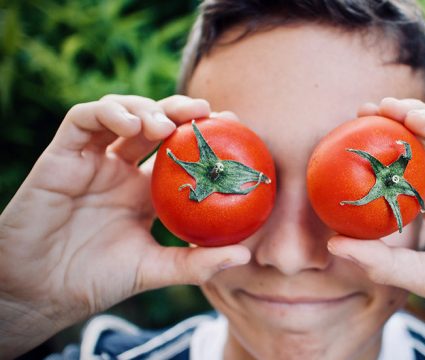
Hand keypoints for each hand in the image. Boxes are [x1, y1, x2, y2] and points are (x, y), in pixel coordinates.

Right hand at [0, 95, 249, 357]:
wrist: (40, 292)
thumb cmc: (97, 281)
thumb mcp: (154, 270)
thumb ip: (196, 263)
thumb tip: (246, 256)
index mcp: (145, 191)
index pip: (179, 151)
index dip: (204, 135)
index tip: (234, 125)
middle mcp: (121, 170)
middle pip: (155, 124)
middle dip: (180, 110)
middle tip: (207, 111)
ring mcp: (92, 160)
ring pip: (121, 113)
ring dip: (146, 109)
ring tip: (167, 125)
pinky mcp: (62, 156)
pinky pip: (82, 120)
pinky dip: (108, 113)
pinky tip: (131, 126)